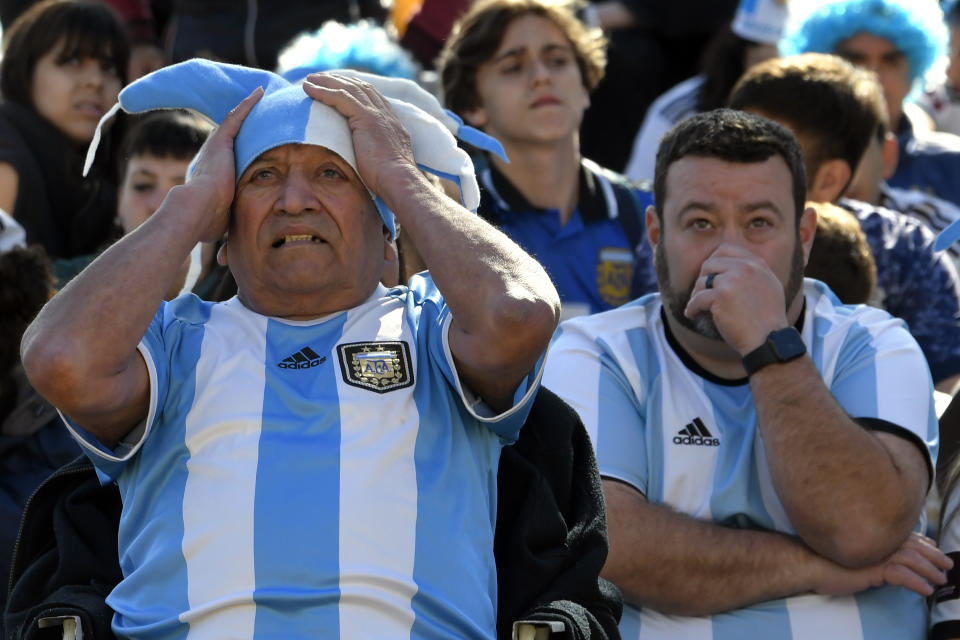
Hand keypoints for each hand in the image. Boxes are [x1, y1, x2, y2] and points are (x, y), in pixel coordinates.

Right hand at [184, 86, 262, 242]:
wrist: (192, 214)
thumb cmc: (205, 225)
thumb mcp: (222, 224)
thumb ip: (227, 229)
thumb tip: (227, 256)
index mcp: (212, 175)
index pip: (229, 159)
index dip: (239, 151)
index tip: (248, 147)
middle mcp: (212, 157)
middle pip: (233, 137)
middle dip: (246, 125)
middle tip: (261, 112)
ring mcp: (215, 148)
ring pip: (235, 123)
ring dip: (249, 109)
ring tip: (264, 96)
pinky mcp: (221, 142)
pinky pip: (238, 117)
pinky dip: (249, 104)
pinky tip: (262, 93)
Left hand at [301, 73, 416, 197]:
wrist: (398, 181)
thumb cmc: (390, 182)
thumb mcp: (385, 163)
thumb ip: (376, 155)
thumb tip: (365, 163)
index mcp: (392, 124)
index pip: (372, 97)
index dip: (355, 89)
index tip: (339, 87)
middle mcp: (386, 114)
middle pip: (361, 87)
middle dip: (340, 80)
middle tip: (320, 77)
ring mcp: (377, 114)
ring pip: (349, 89)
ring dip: (328, 82)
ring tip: (310, 79)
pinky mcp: (366, 117)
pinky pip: (340, 97)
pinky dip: (323, 91)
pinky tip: (308, 89)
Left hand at [684, 243, 789, 353]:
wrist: (769, 339)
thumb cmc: (768, 320)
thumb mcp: (769, 287)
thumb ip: (752, 273)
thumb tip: (730, 266)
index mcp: (757, 264)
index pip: (726, 248)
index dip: (713, 261)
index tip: (709, 275)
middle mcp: (745, 268)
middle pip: (709, 263)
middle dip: (702, 278)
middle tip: (701, 293)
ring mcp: (733, 280)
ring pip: (702, 281)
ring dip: (696, 295)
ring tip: (698, 307)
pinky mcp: (721, 295)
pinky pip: (697, 298)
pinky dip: (691, 308)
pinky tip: (692, 315)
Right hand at [814, 532, 951, 596]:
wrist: (806, 562)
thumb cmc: (823, 558)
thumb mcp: (850, 553)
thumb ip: (868, 552)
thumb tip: (882, 562)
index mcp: (871, 534)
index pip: (902, 535)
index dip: (921, 541)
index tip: (933, 547)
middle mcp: (874, 539)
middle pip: (912, 545)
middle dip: (932, 555)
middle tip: (946, 564)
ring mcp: (874, 552)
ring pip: (911, 559)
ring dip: (929, 570)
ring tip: (939, 580)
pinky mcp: (872, 567)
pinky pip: (901, 575)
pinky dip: (916, 582)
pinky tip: (924, 590)